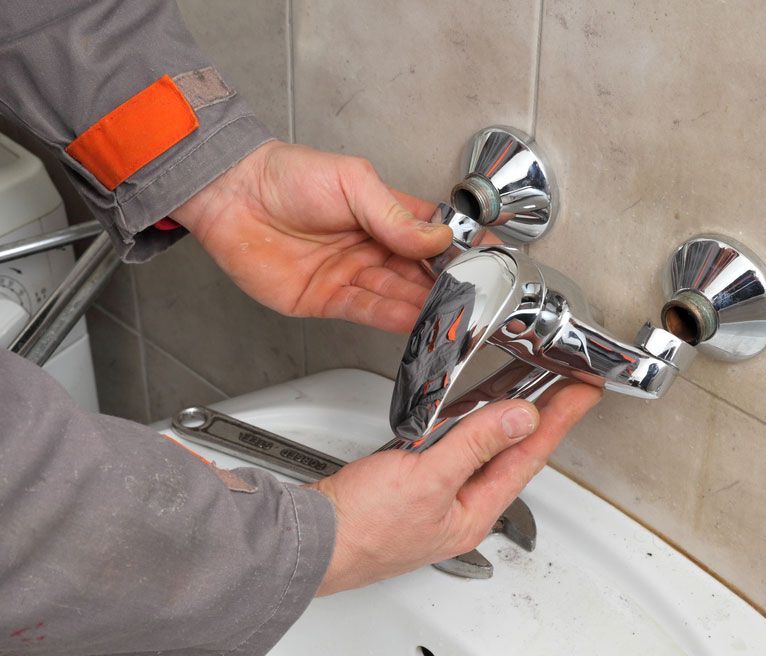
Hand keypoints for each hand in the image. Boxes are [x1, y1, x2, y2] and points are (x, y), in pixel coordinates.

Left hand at [170, 141, 453, 333]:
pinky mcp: (328, 299)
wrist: (231, 195)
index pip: (433, 236)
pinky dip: (393, 318)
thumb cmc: (284, 176)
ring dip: (425, 307)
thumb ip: (393, 215)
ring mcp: (352, 275)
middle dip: (447, 285)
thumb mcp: (351, 182)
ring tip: (452, 314)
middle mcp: (373, 248)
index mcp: (385, 215)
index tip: (485, 260)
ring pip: (398, 296)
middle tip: (474, 296)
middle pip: (420, 273)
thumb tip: (436, 237)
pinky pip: (368, 311)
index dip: (459, 248)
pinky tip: (417, 321)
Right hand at [306, 382, 602, 594]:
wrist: (308, 542)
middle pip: (514, 455)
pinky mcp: (412, 485)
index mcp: (474, 512)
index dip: (559, 421)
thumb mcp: (427, 477)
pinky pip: (456, 450)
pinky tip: (474, 414)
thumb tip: (520, 418)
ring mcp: (437, 497)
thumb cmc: (360, 526)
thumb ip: (476, 444)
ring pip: (485, 451)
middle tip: (569, 388)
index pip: (529, 457)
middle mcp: (461, 507)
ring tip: (536, 394)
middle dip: (543, 419)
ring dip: (510, 420)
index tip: (582, 393)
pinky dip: (472, 427)